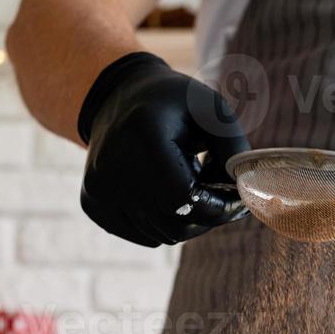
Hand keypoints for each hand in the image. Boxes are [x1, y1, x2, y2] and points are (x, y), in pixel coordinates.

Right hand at [77, 51, 249, 245]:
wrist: (117, 98)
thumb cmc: (173, 103)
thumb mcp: (211, 109)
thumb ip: (234, 147)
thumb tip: (242, 191)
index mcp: (142, 136)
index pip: (185, 199)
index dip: (218, 207)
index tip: (236, 199)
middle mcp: (111, 166)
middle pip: (174, 225)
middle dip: (206, 216)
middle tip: (217, 193)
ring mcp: (97, 188)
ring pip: (161, 236)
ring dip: (186, 219)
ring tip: (188, 184)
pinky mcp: (92, 204)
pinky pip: (144, 236)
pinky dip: (163, 222)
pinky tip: (163, 192)